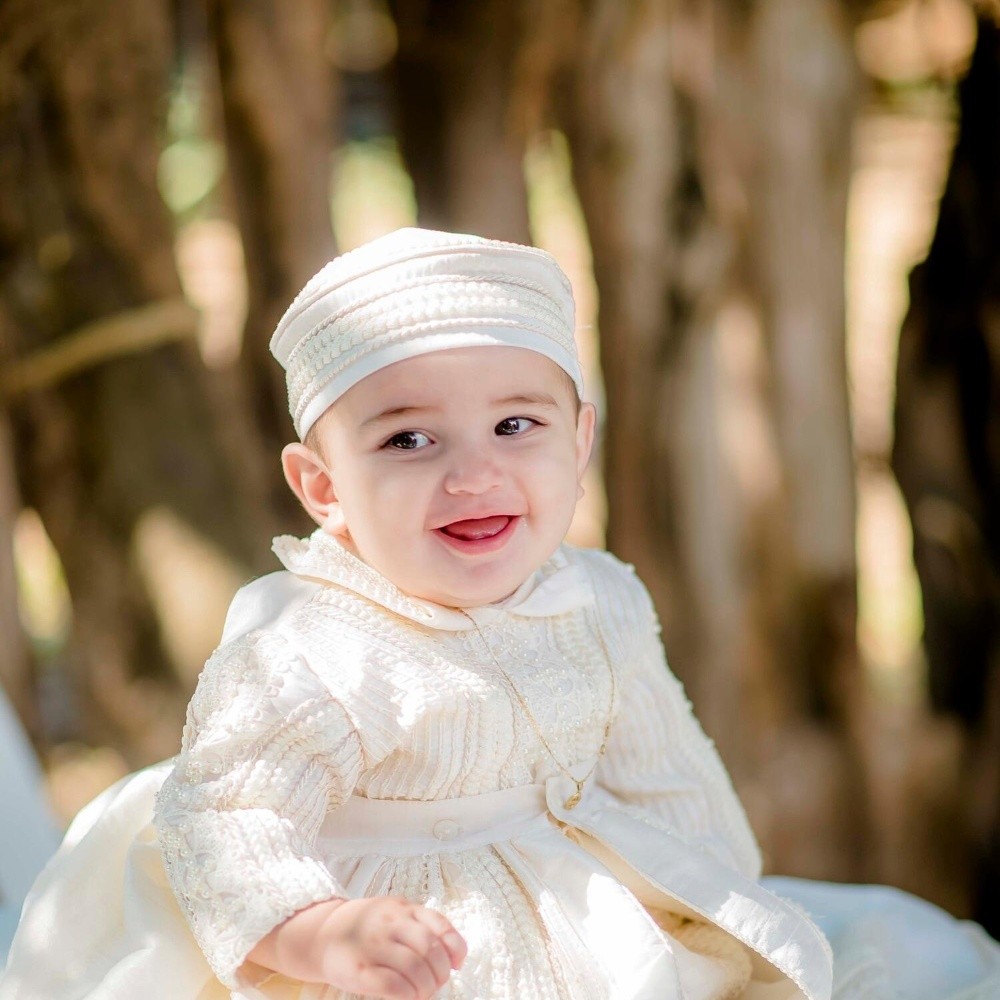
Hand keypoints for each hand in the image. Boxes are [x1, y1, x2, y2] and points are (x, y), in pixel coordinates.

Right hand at [249, 895, 466, 999]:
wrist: (324, 933)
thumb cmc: (370, 928)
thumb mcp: (396, 914)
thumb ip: (422, 926)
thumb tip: (455, 958)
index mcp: (403, 908)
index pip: (440, 925)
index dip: (455, 948)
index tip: (457, 964)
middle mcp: (390, 922)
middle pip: (430, 949)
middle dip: (440, 973)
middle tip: (437, 984)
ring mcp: (374, 945)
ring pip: (414, 968)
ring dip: (426, 987)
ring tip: (423, 993)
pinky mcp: (359, 970)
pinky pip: (392, 985)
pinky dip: (407, 995)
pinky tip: (408, 996)